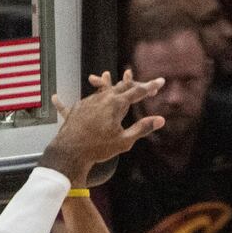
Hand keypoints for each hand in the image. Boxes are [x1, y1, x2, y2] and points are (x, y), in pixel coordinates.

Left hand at [42, 71, 164, 186]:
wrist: (70, 151)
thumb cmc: (98, 148)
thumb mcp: (124, 141)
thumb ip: (142, 128)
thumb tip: (161, 120)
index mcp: (116, 104)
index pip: (138, 92)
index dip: (151, 86)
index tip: (161, 81)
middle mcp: (103, 98)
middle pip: (123, 87)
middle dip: (136, 86)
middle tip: (146, 86)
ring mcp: (89, 100)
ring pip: (108, 91)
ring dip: (119, 90)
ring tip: (126, 88)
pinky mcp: (79, 106)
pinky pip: (94, 98)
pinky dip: (103, 98)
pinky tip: (104, 101)